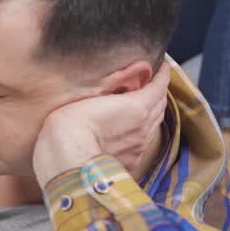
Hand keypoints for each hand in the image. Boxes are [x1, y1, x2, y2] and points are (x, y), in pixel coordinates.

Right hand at [32, 63, 170, 186]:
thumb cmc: (71, 125)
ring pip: (154, 125)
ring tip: (143, 106)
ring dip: (152, 113)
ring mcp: (139, 147)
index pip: (159, 87)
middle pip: (160, 105)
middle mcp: (144, 127)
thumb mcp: (90, 96)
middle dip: (158, 93)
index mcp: (137, 106)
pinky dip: (141, 133)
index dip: (162, 75)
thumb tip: (125, 80)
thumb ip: (112, 87)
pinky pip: (142, 144)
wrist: (66, 158)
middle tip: (152, 84)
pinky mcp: (130, 162)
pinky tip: (131, 131)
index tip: (163, 68)